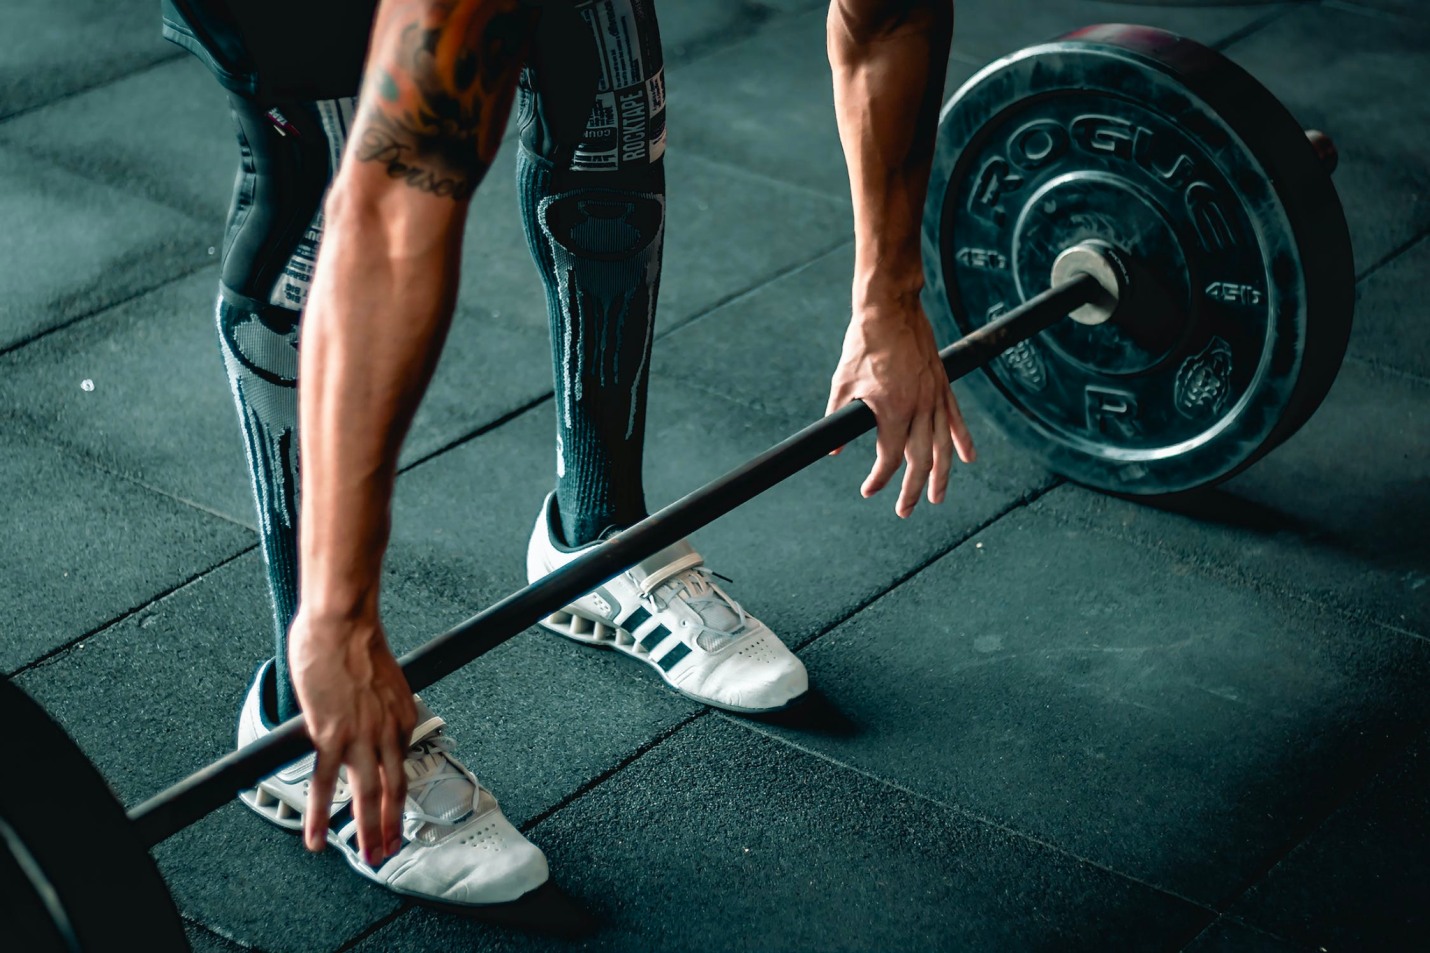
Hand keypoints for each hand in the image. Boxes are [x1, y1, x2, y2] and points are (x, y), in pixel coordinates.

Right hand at [287, 607, 417, 865]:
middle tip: (388, 851)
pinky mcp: (331, 735)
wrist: (342, 624)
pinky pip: (327, 784)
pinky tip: (318, 837)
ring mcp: (361, 736)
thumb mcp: (384, 679)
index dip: (400, 795)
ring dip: (368, 831)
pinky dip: (321, 815)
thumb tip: (365, 716)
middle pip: (393, 790)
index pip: (402, 765)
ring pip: (367, 795)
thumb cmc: (356, 641)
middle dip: (392, 826)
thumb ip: (379, 705)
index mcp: (402, 716)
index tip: (396, 814)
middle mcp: (388, 731)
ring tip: (367, 855)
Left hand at [826, 296, 974, 516]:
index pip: (889, 458)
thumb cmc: (864, 344)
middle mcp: (919, 407)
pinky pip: (956, 419)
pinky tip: (968, 459)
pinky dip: (962, 441)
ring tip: (937, 497)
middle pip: (921, 460)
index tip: (869, 490)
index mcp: (893, 410)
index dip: (879, 479)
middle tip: (904, 511)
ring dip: (941, 475)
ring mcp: (934, 396)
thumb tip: (832, 450)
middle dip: (913, 490)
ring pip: (943, 445)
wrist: (890, 309)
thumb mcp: (843, 383)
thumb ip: (838, 420)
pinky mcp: (943, 385)